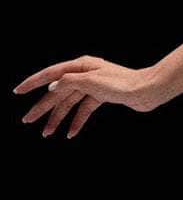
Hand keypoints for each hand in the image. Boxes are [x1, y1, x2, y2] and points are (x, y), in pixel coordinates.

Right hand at [12, 55, 164, 138]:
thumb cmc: (123, 83)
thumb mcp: (91, 81)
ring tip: (47, 133)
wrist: (147, 91)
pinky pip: (84, 110)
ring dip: (58, 118)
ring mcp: (93, 86)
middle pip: (58, 92)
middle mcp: (84, 74)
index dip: (32, 83)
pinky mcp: (102, 97)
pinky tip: (70, 133)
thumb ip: (68, 82)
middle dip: (42, 108)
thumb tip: (52, 87)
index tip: (18, 91)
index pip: (50, 75)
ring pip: (70, 103)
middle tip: (28, 120)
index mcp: (80, 66)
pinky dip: (77, 121)